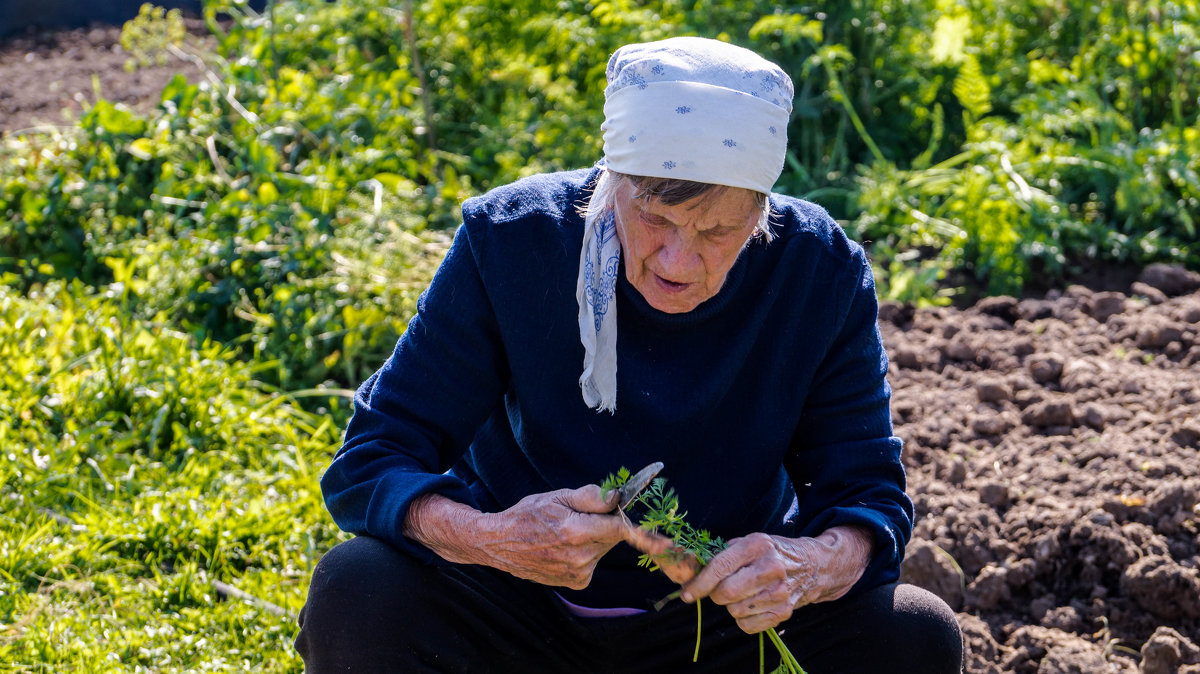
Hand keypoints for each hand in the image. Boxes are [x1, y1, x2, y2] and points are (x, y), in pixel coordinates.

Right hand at [405, 486, 628, 589]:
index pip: (620, 529)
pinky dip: (587, 552)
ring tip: (567, 531)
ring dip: (596, 538)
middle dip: (608, 524)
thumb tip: (619, 498)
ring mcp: (577, 573)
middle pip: (613, 537)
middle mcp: (579, 557)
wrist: (500, 544)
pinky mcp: (576, 583)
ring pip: (603, 549)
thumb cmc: (527, 515)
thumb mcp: (558, 495)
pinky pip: (594, 562)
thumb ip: (592, 496)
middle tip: (584, 515)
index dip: (642, 530)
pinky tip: (565, 547)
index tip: (667, 543)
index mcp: (575, 531)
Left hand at [676, 526, 872, 633]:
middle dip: (715, 594)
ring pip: (734, 611)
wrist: (812, 565)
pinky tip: (753, 603)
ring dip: (731, 605)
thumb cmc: (772, 552)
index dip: (699, 583)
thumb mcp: (750, 541)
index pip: (720, 567)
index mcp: (758, 545)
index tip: (687, 594)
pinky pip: (747, 625)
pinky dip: (743, 618)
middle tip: (720, 589)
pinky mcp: (785, 612)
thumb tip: (691, 570)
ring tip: (744, 592)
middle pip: (725, 593)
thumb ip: (722, 554)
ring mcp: (779, 592)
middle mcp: (771, 568)